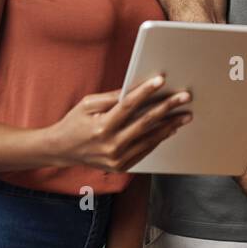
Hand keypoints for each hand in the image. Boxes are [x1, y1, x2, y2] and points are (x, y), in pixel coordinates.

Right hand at [49, 74, 191, 170]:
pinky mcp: (121, 167)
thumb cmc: (74, 123)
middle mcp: (110, 145)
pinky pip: (145, 150)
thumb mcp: (87, 105)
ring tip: (185, 115)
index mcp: (101, 127)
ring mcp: (117, 159)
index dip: (145, 92)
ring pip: (149, 139)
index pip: (128, 106)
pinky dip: (158, 139)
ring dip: (170, 126)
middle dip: (167, 108)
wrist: (62, 150)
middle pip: (145, 123)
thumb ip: (112, 97)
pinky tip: (170, 128)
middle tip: (185, 98)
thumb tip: (136, 88)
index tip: (161, 80)